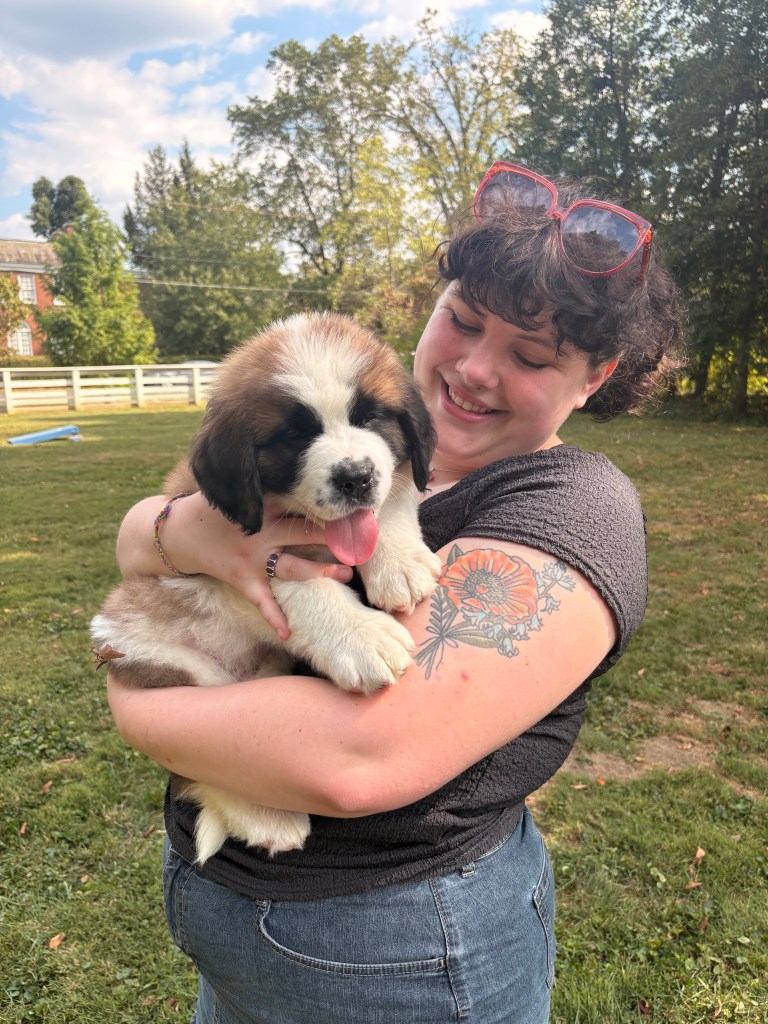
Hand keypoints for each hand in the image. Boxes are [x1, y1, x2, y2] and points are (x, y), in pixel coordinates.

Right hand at [119, 492, 352, 640]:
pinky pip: (261, 600)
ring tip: (347, 574)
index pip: (301, 503)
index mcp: (262, 505)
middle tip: (364, 543)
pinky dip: (274, 617)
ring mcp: (251, 557)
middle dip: (335, 539)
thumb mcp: (241, 490)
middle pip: (305, 534)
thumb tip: (307, 475)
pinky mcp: (241, 578)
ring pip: (293, 567)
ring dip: (320, 573)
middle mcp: (260, 531)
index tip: (358, 509)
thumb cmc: (213, 509)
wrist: (176, 533)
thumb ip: (269, 483)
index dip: (330, 507)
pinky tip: (288, 633)